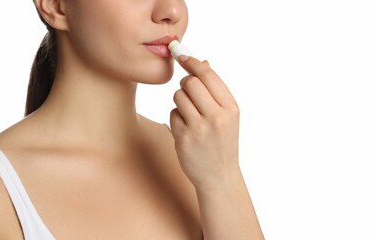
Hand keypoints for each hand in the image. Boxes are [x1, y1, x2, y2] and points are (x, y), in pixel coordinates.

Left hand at [170, 56, 240, 190]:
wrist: (219, 175)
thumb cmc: (223, 141)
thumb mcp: (228, 116)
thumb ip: (216, 90)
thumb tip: (203, 62)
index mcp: (231, 108)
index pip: (208, 76)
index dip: (192, 62)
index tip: (181, 54)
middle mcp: (217, 117)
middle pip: (190, 83)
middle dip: (185, 83)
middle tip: (188, 91)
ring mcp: (199, 129)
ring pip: (178, 97)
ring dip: (180, 101)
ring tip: (190, 114)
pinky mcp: (183, 139)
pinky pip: (173, 114)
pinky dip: (177, 117)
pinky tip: (186, 129)